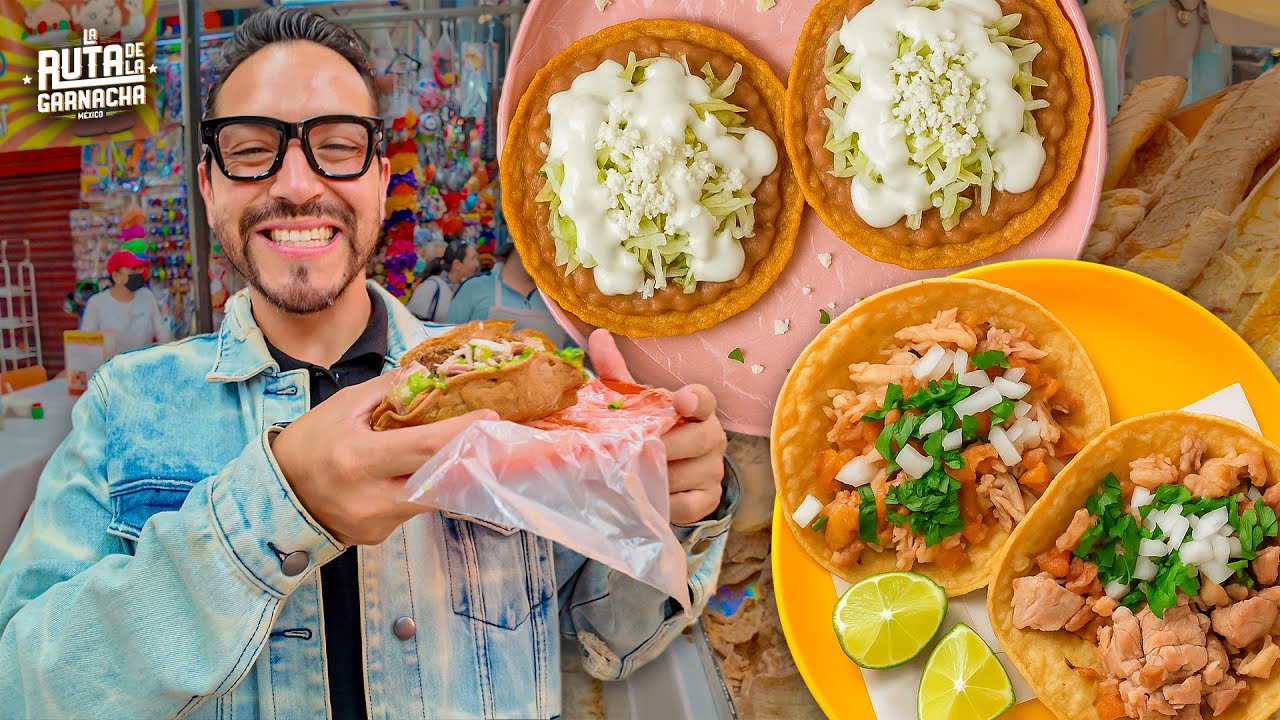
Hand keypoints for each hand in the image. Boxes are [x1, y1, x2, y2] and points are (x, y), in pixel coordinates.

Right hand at [271, 373, 495, 544]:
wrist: (273, 497)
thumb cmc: (306, 445)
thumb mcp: (340, 407)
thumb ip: (386, 390)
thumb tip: (424, 373)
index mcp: (360, 458)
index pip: (427, 446)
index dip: (464, 433)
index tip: (491, 419)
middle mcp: (372, 497)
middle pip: (442, 480)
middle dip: (469, 459)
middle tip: (490, 441)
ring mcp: (376, 524)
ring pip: (430, 497)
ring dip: (444, 474)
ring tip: (450, 452)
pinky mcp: (378, 539)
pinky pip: (412, 511)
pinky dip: (418, 490)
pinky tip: (411, 476)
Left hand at [588, 330, 726, 524]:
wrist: (663, 469)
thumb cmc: (648, 428)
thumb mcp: (631, 402)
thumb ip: (616, 371)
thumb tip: (598, 335)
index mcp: (696, 408)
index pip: (704, 399)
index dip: (695, 399)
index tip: (681, 400)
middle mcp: (712, 436)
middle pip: (699, 439)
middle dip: (666, 445)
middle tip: (637, 451)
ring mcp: (713, 469)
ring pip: (691, 473)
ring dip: (661, 476)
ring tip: (635, 476)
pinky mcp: (709, 498)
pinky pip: (691, 504)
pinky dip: (669, 502)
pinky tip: (652, 497)